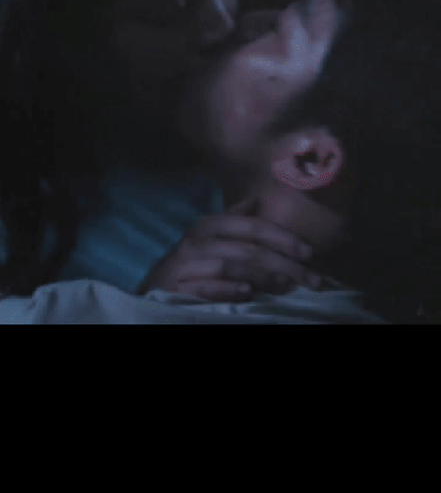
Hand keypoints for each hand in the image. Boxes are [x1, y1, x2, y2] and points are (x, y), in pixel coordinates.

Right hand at [137, 198, 321, 300]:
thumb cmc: (190, 262)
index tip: (309, 252)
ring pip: (230, 266)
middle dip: (284, 263)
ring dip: (262, 275)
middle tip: (312, 279)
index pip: (252, 227)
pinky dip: (227, 289)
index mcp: (210, 226)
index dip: (283, 238)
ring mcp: (186, 266)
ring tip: (287, 285)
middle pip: (248, 249)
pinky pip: (205, 288)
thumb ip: (234, 220)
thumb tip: (257, 199)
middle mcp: (198, 242)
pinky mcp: (176, 290)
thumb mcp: (210, 237)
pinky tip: (248, 293)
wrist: (152, 287)